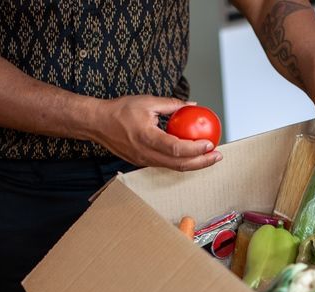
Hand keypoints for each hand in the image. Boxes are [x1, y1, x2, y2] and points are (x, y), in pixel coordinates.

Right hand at [88, 95, 221, 170]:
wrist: (97, 123)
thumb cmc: (119, 111)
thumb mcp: (147, 102)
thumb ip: (172, 105)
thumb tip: (192, 105)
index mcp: (146, 137)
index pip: (176, 149)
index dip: (195, 149)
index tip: (210, 144)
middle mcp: (145, 153)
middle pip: (179, 164)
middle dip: (202, 162)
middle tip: (217, 156)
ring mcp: (144, 161)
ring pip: (173, 168)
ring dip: (194, 164)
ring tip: (210, 157)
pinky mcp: (143, 162)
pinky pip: (166, 165)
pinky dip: (182, 162)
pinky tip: (193, 155)